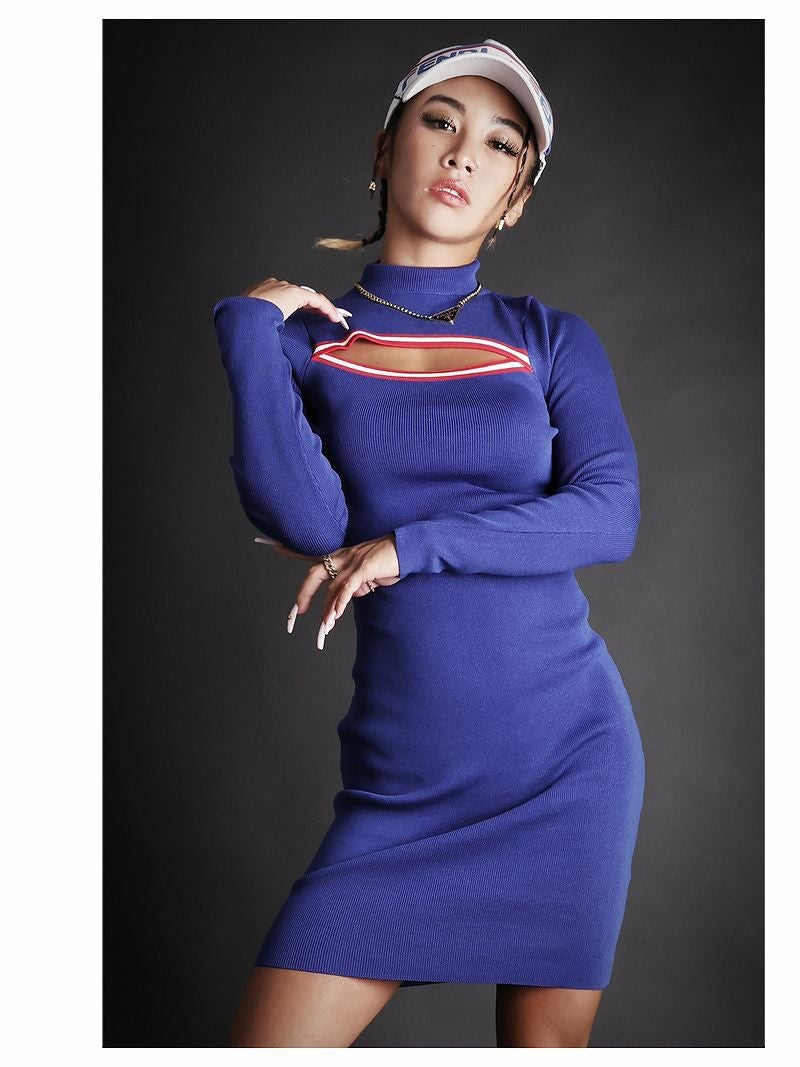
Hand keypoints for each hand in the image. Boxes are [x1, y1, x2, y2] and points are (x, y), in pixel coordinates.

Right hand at [241, 276, 351, 329]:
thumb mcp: (255, 329)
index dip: (306, 309)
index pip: (291, 299)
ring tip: (340, 320)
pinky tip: (336, 319)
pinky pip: (316, 300)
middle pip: (305, 296)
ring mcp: (285, 288)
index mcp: (265, 294)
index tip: (315, 318)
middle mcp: (276, 287)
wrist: (240, 318)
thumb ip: (265, 331)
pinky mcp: (294, 293)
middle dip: (320, 308)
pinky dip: (328, 309)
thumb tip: (266, 347)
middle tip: (333, 317)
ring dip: (328, 309)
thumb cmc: (242, 327)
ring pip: (313, 298)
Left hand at [255, 534, 401, 649]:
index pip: (313, 554)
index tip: (273, 546)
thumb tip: (347, 598)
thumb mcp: (368, 576)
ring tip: (324, 629)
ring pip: (332, 588)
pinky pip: (348, 587)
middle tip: (297, 613)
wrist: (409, 549)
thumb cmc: (389, 561)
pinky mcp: (365, 567)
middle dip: (304, 594)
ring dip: (327, 610)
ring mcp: (354, 561)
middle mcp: (344, 557)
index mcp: (342, 556)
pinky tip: (335, 615)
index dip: (292, 550)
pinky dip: (340, 602)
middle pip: (315, 573)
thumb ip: (354, 585)